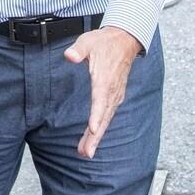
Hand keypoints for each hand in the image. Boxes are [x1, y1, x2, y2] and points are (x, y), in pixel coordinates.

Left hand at [64, 26, 142, 158]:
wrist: (125, 41)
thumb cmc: (104, 42)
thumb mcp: (88, 41)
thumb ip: (78, 50)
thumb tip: (69, 56)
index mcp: (104, 79)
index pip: (100, 100)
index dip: (96, 115)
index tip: (92, 129)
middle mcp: (111, 91)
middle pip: (103, 116)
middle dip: (94, 136)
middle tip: (85, 153)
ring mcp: (114, 95)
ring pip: (105, 119)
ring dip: (96, 137)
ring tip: (86, 152)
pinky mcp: (114, 97)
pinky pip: (107, 115)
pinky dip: (100, 128)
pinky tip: (92, 138)